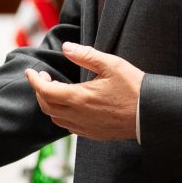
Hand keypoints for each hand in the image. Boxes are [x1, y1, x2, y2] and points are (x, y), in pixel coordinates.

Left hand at [25, 43, 143, 141]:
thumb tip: (66, 48)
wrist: (151, 114)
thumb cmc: (134, 88)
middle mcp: (78, 116)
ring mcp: (85, 128)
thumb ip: (86, 55)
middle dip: (40, 91)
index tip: (30, 71)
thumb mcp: (111, 64)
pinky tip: (69, 105)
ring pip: (56, 119)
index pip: (45, 92)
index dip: (34, 81)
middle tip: (44, 77)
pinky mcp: (93, 134)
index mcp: (79, 98)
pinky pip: (68, 127)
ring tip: (56, 89)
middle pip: (46, 107)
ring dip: (50, 104)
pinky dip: (61, 115)